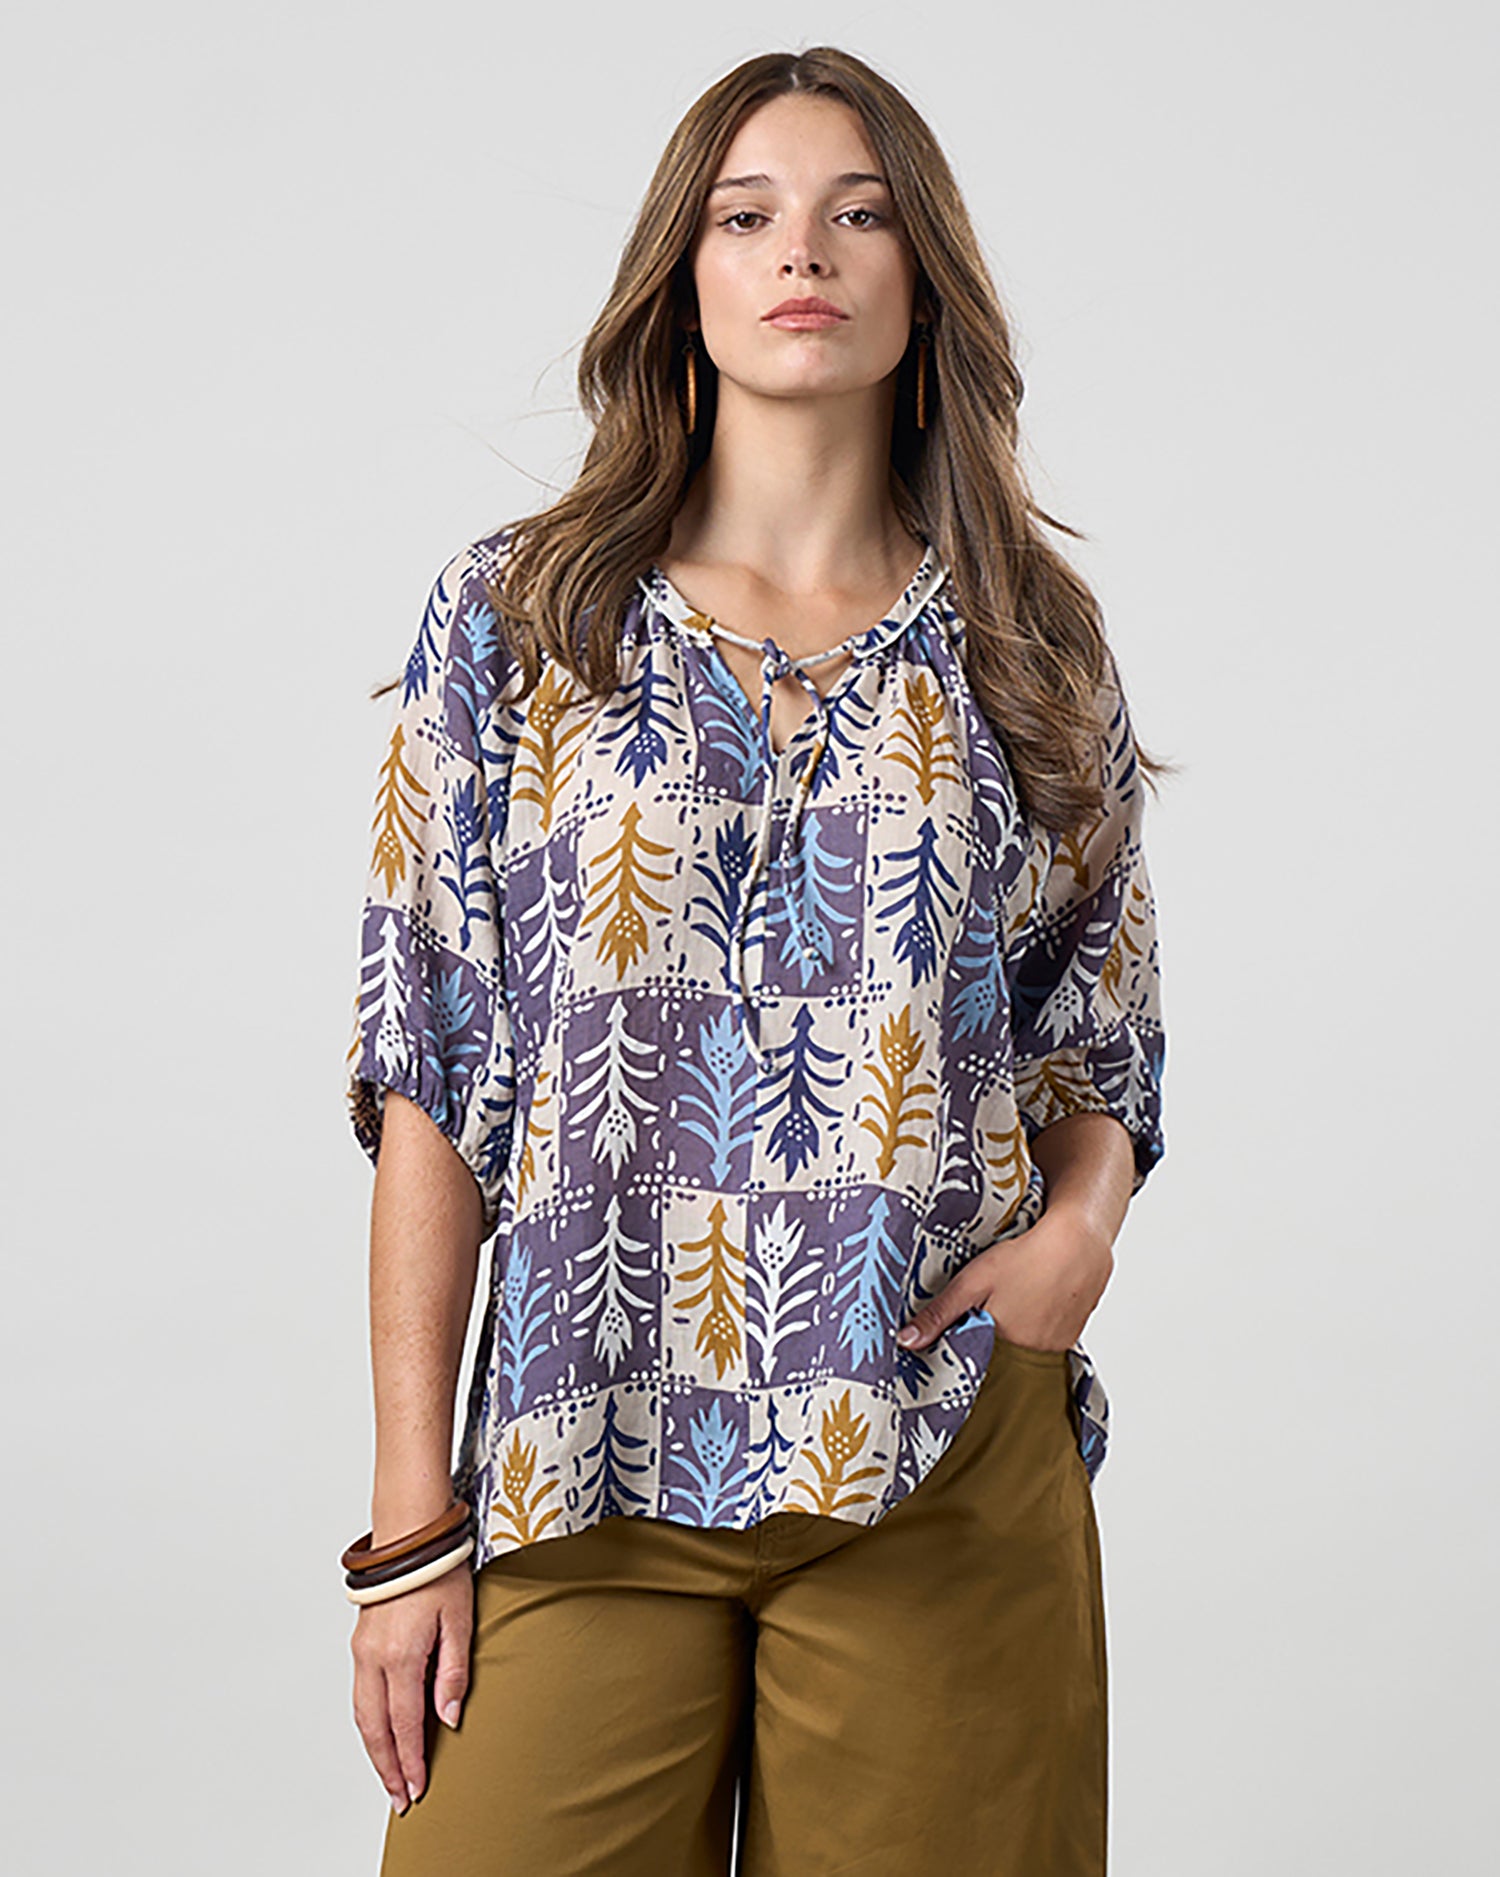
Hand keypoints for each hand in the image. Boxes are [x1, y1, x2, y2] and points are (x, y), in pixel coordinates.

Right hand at [351, 1565, 473, 1813]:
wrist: (409, 1535)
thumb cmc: (439, 1571)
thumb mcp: (459, 1621)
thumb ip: (453, 1673)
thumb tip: (447, 1719)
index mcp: (400, 1655)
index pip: (404, 1724)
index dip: (411, 1761)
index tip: (418, 1788)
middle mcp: (373, 1659)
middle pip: (375, 1729)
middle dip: (387, 1768)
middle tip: (400, 1797)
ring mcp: (362, 1651)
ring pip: (362, 1715)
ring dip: (375, 1750)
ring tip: (389, 1776)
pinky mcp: (360, 1644)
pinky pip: (360, 1695)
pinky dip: (368, 1723)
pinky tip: (380, 1734)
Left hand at [895, 1203, 1114, 1354]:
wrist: (1080, 1241)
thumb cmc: (1026, 1258)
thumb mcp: (972, 1282)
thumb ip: (940, 1313)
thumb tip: (906, 1341)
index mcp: (1004, 1345)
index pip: (977, 1363)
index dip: (967, 1349)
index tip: (957, 1340)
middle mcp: (1033, 1353)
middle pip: (1003, 1356)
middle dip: (992, 1339)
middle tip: (990, 1311)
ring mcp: (1058, 1345)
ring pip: (1027, 1346)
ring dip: (1017, 1332)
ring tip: (1014, 1302)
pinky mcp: (1074, 1333)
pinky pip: (1049, 1337)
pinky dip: (1040, 1324)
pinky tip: (1036, 1300)